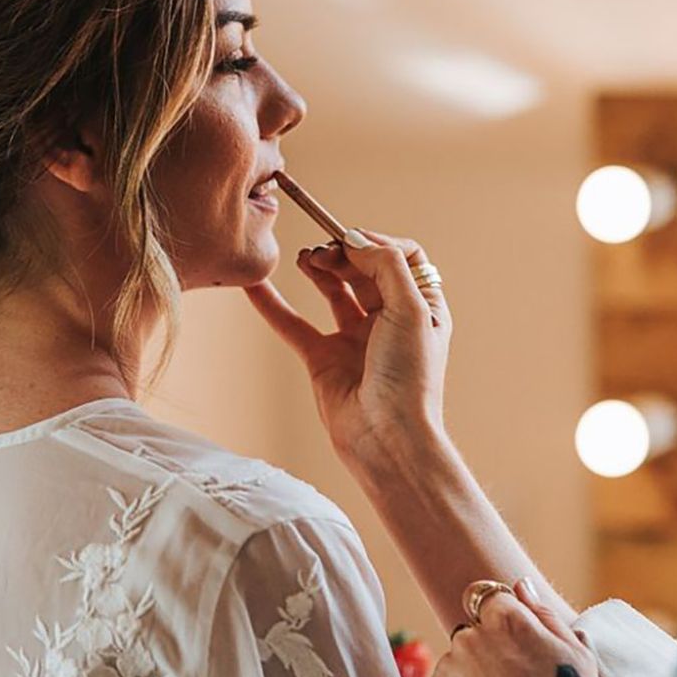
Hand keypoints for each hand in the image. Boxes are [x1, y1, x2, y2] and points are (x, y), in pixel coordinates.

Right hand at [244, 231, 451, 458]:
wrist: (385, 437)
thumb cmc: (410, 380)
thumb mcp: (410, 310)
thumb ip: (386, 266)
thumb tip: (356, 238)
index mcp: (420, 307)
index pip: (400, 257)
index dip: (375, 243)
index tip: (350, 242)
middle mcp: (389, 320)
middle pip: (363, 269)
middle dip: (342, 253)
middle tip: (321, 251)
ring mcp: (355, 340)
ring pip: (332, 292)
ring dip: (317, 269)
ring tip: (303, 257)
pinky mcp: (323, 360)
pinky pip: (294, 325)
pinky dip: (274, 305)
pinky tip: (256, 286)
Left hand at [419, 580, 605, 676]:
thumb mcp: (577, 661)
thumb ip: (544, 614)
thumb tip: (520, 585)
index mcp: (506, 621)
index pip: (492, 601)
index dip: (506, 626)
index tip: (517, 652)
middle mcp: (469, 637)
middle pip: (473, 635)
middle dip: (489, 655)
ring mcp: (446, 669)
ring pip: (457, 666)